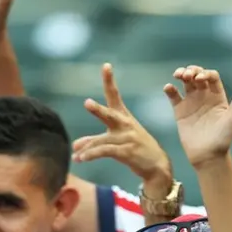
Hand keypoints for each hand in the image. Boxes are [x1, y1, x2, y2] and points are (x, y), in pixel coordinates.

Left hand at [73, 63, 172, 187]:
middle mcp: (125, 124)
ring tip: (75, 152)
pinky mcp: (127, 152)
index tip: (106, 65)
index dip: (109, 80)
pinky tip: (81, 159)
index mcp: (124, 116)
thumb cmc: (136, 150)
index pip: (115, 95)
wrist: (157, 166)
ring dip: (88, 147)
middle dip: (98, 110)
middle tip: (87, 103)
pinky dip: (92, 155)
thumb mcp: (115, 142)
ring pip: (102, 140)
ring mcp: (127, 138)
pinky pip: (106, 152)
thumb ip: (94, 142)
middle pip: (109, 115)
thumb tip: (75, 147)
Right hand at [163, 66, 231, 167]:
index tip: (200, 78)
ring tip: (178, 75)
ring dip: (181, 74)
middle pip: (197, 75)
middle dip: (192, 70)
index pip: (212, 77)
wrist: (207, 156)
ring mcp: (192, 103)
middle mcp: (205, 97)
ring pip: (185, 82)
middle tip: (187, 75)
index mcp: (218, 97)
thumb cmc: (223, 139)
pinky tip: (168, 87)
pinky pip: (174, 96)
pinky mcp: (180, 111)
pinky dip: (169, 89)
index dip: (206, 73)